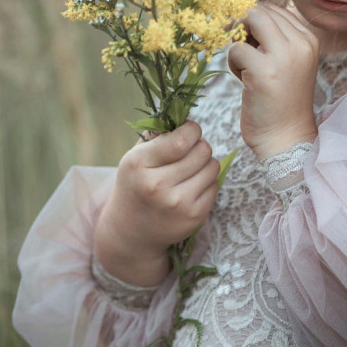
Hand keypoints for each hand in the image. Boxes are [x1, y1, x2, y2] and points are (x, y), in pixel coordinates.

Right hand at [94, 121, 220, 286]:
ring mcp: (177, 203)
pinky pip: (215, 186)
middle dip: (199, 145)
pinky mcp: (194, 217)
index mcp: (139, 164)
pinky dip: (207, 181)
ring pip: (212, 167)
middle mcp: (157, 185)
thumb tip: (182, 115)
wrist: (131, 232)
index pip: (181, 139)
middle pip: (202, 151)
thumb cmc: (135, 185)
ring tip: (191, 168)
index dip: (191, 130)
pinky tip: (192, 186)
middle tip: (189, 151)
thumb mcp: (134, 157)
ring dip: (206, 163)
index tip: (188, 132)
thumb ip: (156, 134)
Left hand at [226, 3, 319, 160]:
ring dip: (238, 43)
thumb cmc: (280, 99)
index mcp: (309, 39)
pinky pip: (235, 49)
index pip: (274, 9)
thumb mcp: (286, 61)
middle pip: (260, 11)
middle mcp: (301, 43)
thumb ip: (272, 37)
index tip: (246, 38)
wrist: (286, 137)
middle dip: (241, 26)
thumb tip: (241, 13)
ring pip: (247, 23)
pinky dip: (233, 63)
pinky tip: (244, 81)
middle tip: (240, 50)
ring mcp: (284, 56)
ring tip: (246, 67)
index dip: (253, 19)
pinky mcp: (264, 71)